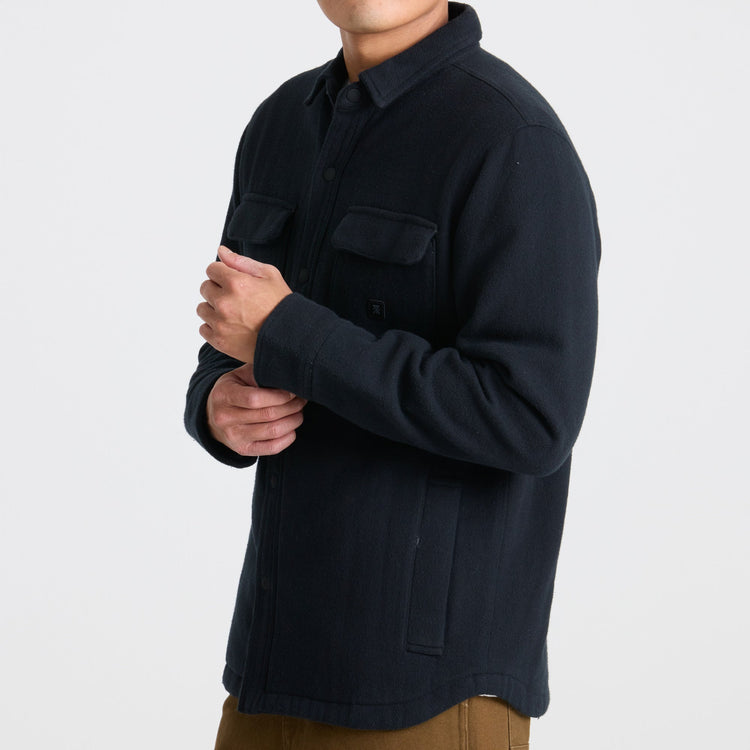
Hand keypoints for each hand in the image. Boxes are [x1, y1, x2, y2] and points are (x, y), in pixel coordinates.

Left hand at [197, 245, 292, 363]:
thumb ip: (241, 261)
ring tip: (234, 315)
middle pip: (205, 288)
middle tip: (236, 300)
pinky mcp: (219, 341)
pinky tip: (231, 327)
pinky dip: (214, 328)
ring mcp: (220, 323)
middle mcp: (225, 302)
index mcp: (236, 283)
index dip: (222, 274)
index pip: (211, 269)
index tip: (232, 282)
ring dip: (214, 309)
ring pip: (202, 309)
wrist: (290, 338)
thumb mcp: (269, 275)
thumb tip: (221, 251)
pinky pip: (203, 329)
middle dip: (218, 290)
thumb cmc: (281, 305)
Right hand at [207, 363, 307, 455]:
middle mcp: (225, 418)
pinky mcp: (243, 450)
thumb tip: (289, 379)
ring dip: (293, 421)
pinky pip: (272, 448)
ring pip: (273, 431)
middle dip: (291, 406)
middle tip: (301, 399)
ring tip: (299, 411)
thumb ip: (261, 374)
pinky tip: (291, 428)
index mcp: (224, 395)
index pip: (255, 399)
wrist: (213, 414)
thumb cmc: (234, 389)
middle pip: (268, 415)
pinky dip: (288, 438)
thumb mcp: (241, 375)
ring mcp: (233, 437)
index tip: (293, 392)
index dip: (280, 396)